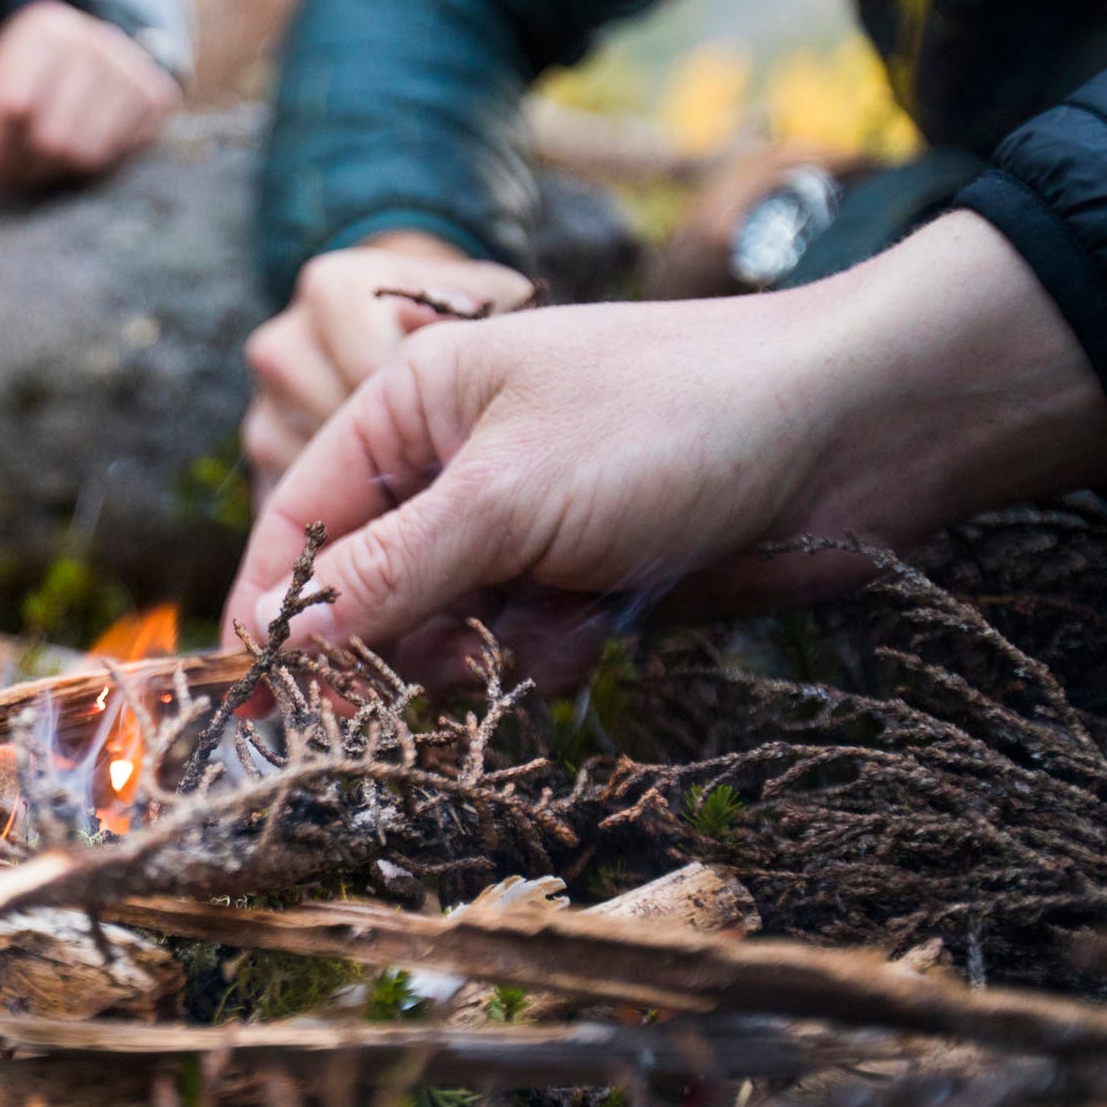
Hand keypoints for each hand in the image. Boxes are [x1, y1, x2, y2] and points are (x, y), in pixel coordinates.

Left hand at [0, 0, 180, 202]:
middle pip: (51, 138)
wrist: (95, 65)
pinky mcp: (158, 99)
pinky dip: (93, 170)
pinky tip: (83, 152)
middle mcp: (92, 42)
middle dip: (25, 169)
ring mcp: (130, 70)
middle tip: (17, 173)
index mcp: (43, 31)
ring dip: (57, 174)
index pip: (14, 106)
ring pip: (85, 156)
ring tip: (46, 164)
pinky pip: (118, 160)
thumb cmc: (28, 83)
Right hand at [224, 213, 1106, 686]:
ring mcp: (517, 531)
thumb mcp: (508, 495)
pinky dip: (550, 654)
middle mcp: (451, 470)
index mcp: (411, 409)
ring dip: (483, 651)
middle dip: (396, 637)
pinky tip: (605, 620)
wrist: (855, 437)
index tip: (251, 698)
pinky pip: (517, 655)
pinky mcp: (579, 585)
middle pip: (360, 592)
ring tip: (552, 618)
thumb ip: (384, 573)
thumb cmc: (674, 422)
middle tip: (442, 659)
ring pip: (440, 638)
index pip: (296, 519)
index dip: (268, 607)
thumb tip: (269, 638)